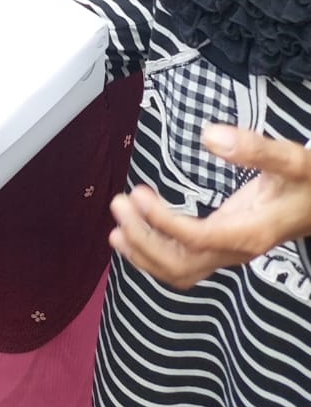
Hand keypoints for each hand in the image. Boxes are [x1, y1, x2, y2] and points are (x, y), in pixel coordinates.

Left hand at [109, 124, 310, 289]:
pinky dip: (156, 255)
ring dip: (145, 253)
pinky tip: (135, 236)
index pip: (198, 240)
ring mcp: (230, 251)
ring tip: (115, 228)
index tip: (139, 195)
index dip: (163, 223)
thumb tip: (209, 136)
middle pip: (183, 264)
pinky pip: (186, 262)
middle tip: (118, 204)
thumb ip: (254, 148)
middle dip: (145, 241)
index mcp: (251, 232)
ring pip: (182, 270)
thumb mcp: (291, 159)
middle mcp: (237, 250)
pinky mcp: (224, 245)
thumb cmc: (309, 181)